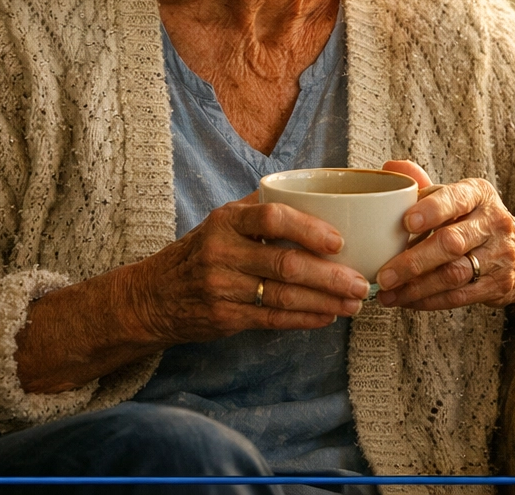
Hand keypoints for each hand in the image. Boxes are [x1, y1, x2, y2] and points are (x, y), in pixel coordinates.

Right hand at [126, 192, 370, 344]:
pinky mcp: (224, 318)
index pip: (272, 217)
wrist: (153, 296)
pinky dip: (304, 319)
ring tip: (353, 303)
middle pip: (285, 263)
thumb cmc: (201, 252)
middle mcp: (222, 251)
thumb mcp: (222, 221)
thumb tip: (320, 195)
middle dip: (330, 275)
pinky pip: (272, 319)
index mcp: (227, 220)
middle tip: (361, 281)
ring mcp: (221, 287)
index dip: (309, 229)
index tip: (339, 241)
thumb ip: (262, 210)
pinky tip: (327, 317)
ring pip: (283, 295)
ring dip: (325, 301)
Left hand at [373, 161, 514, 310]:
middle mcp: (493, 223)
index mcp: (479, 195)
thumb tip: (390, 168)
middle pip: (451, 242)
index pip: (456, 199)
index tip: (406, 222)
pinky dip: (428, 301)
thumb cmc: (475, 219)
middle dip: (413, 262)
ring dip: (416, 287)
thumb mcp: (457, 196)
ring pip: (454, 274)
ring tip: (387, 293)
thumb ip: (423, 184)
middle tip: (384, 275)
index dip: (431, 210)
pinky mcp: (498, 285)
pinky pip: (459, 296)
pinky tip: (406, 301)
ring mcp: (499, 256)